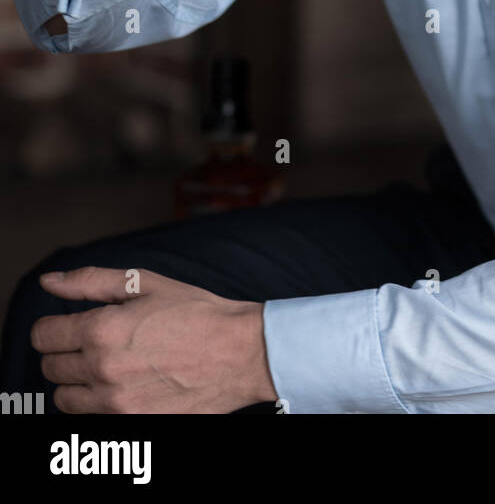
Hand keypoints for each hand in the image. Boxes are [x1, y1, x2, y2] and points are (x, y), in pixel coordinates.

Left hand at [32, 266, 276, 413]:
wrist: (240, 353)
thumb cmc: (196, 312)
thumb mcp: (145, 284)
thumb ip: (90, 282)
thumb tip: (49, 282)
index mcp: (102, 330)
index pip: (43, 336)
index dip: (52, 326)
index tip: (67, 325)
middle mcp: (102, 369)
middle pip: (50, 368)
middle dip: (64, 351)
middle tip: (93, 341)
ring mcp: (116, 403)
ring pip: (64, 399)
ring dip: (76, 382)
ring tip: (105, 365)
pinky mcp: (132, 424)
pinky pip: (91, 419)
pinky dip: (98, 403)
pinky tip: (122, 384)